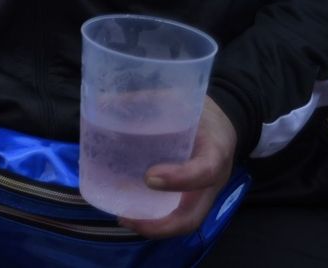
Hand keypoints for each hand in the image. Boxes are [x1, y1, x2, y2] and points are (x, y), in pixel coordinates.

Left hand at [123, 96, 237, 238]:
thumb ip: (148, 101)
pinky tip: (131, 211)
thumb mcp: (182, 100)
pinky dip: (156, 219)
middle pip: (193, 216)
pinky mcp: (195, 197)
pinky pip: (178, 214)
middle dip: (160, 224)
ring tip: (124, 218)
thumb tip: (103, 103)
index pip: (205, 171)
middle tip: (126, 217)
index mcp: (216, 150)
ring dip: (155, 227)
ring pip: (185, 222)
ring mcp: (205, 193)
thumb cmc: (200, 110)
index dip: (179, 179)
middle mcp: (213, 180)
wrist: (224, 121)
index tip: (149, 177)